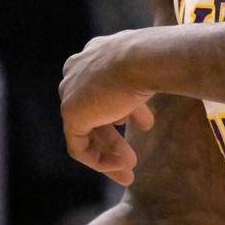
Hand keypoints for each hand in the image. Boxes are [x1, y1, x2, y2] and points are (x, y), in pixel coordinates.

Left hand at [57, 30, 157, 184]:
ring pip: (87, 130)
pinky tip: (121, 166)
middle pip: (95, 112)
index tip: (145, 127)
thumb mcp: (148, 73)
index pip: (105, 90)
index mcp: (95, 55)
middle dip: (115, 139)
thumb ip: (139, 88)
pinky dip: (99, 159)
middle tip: (133, 159)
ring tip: (131, 168)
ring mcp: (71, 91)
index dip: (125, 112)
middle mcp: (78, 71)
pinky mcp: (71, 113)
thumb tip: (144, 113)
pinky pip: (79, 145)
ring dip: (111, 152)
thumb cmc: (154, 62)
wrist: (144, 58)